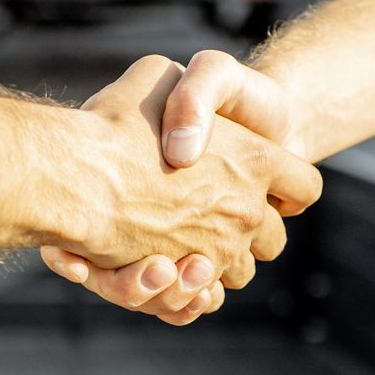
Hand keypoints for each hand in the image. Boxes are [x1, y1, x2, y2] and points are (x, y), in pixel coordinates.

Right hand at [44, 50, 307, 324]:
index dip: (287, 184)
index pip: (304, 185)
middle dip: (250, 229)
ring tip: (180, 243)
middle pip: (273, 238)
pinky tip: (164, 268)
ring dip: (216, 263)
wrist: (71, 177)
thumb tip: (188, 118)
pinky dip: (189, 293)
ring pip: (239, 271)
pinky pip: (202, 299)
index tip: (266, 182)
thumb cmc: (112, 123)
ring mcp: (218, 252)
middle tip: (211, 211)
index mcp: (255, 160)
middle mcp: (246, 212)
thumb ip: (187, 94)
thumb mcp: (158, 74)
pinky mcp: (183, 283)